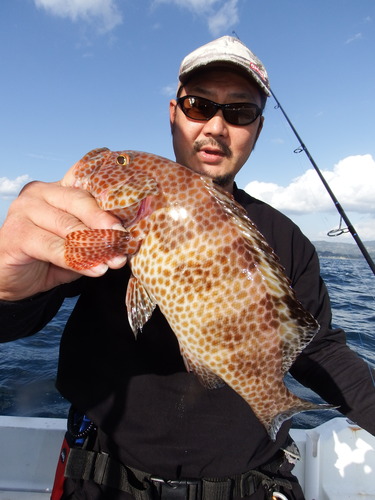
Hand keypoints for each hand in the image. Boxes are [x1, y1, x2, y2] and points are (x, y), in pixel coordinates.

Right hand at [0, 180, 125, 300]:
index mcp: (57, 188)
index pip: (86, 186)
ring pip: (67, 225)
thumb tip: (125, 241)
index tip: (131, 217)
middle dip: (104, 222)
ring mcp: (24, 210)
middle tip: (123, 237)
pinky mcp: (16, 233)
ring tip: (114, 260)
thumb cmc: (46, 256)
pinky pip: (53, 247)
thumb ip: (95, 237)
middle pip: (79, 201)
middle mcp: (39, 192)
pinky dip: (76, 260)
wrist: (10, 278)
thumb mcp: (76, 243)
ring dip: (94, 245)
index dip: (110, 201)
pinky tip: (95, 269)